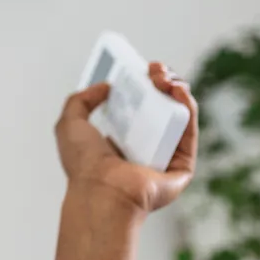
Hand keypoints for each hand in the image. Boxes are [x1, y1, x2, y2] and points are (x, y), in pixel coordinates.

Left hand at [54, 62, 198, 213]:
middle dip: (162, 84)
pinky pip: (189, 134)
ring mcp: (164, 159)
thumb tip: (105, 87)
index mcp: (119, 143)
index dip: (143, 86)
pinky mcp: (182, 167)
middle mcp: (144, 150)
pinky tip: (179, 91)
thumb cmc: (84, 164)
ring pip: (179, 119)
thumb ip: (81, 100)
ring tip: (165, 77)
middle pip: (161, 110)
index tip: (142, 69)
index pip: (137, 109)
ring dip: (178, 91)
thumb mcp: (70, 123)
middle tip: (154, 70)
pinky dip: (188, 110)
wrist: (101, 190)